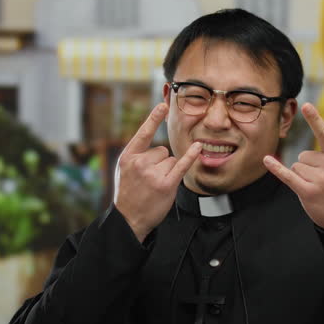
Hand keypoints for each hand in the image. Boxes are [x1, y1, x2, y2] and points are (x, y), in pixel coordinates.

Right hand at [114, 103, 201, 241]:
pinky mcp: (166, 184)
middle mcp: (140, 163)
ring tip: (155, 185)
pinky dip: (190, 156)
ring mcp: (153, 174)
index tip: (163, 105)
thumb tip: (158, 145)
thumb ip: (138, 155)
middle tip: (149, 179)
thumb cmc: (129, 193)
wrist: (129, 218)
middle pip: (161, 150)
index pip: (143, 133)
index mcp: (128, 157)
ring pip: (170, 160)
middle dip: (160, 163)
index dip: (153, 118)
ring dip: (167, 171)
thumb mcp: (124, 170)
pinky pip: (181, 165)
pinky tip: (198, 147)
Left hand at [263, 103, 323, 229]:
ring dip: (301, 176)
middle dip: (308, 167)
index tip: (306, 105)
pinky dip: (276, 168)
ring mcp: (320, 179)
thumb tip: (304, 153)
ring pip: (296, 166)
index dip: (315, 119)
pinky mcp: (308, 191)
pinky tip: (267, 160)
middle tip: (321, 180)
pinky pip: (288, 175)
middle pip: (303, 155)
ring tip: (316, 186)